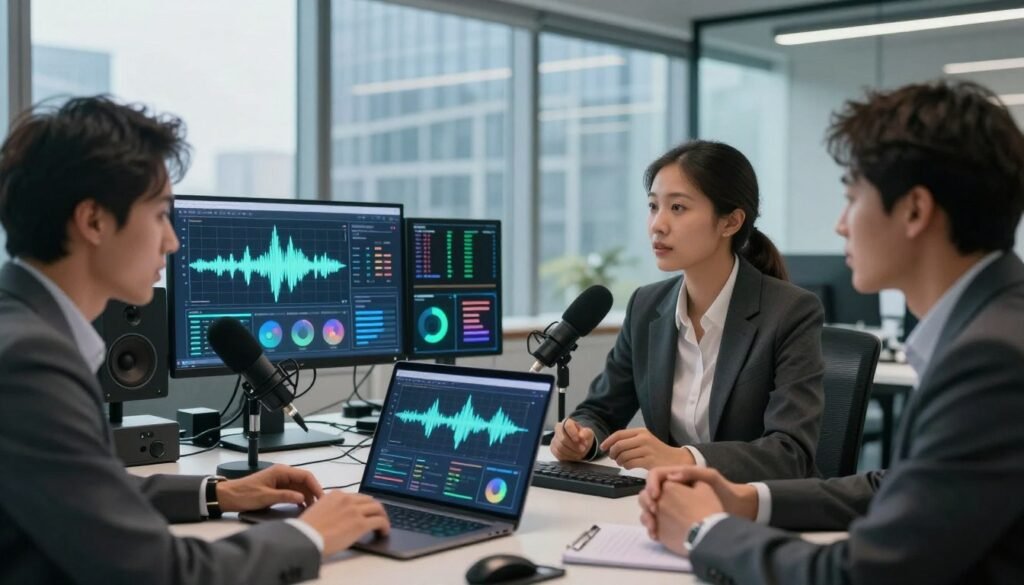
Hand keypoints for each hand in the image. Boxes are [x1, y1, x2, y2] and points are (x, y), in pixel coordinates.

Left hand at [217, 464, 323, 511]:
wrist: (228, 497)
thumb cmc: (245, 494)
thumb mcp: (265, 497)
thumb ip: (285, 496)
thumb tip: (302, 498)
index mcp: (281, 471)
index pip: (305, 476)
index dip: (316, 486)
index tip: (321, 498)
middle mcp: (283, 474)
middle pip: (304, 481)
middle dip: (313, 492)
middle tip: (320, 506)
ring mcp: (281, 481)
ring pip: (300, 487)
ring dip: (307, 496)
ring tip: (313, 508)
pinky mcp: (278, 488)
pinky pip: (293, 492)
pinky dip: (299, 499)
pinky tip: (302, 507)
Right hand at [300, 492, 390, 556]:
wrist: (306, 538)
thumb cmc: (307, 530)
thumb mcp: (318, 511)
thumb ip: (332, 509)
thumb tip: (340, 517)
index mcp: (336, 495)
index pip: (357, 497)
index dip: (364, 505)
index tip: (367, 510)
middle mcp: (347, 499)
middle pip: (370, 500)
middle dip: (376, 509)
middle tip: (378, 517)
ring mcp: (355, 510)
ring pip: (378, 508)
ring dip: (383, 516)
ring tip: (383, 525)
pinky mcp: (360, 523)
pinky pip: (380, 521)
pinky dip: (385, 526)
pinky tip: (383, 532)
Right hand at [550, 418, 594, 460]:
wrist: (580, 443)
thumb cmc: (583, 436)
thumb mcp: (588, 433)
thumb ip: (586, 433)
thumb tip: (581, 435)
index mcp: (567, 422)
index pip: (567, 426)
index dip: (573, 433)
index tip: (579, 440)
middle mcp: (558, 429)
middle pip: (563, 439)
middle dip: (574, 446)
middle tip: (583, 449)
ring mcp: (555, 439)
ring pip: (560, 448)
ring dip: (572, 452)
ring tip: (580, 453)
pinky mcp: (553, 448)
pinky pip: (558, 454)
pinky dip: (568, 456)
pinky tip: (574, 455)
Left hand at [599, 428, 694, 469]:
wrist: (676, 460)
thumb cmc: (658, 451)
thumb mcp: (645, 440)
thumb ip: (630, 440)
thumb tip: (611, 445)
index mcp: (641, 431)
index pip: (619, 434)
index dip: (608, 441)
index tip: (603, 447)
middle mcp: (643, 438)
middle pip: (619, 445)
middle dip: (612, 453)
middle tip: (613, 458)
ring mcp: (646, 449)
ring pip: (623, 455)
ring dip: (619, 461)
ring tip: (622, 463)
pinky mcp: (648, 461)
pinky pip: (630, 463)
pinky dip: (626, 466)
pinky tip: (629, 466)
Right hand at [643, 466, 757, 519]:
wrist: (736, 511)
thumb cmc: (725, 492)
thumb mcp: (711, 478)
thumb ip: (692, 472)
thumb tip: (671, 476)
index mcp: (677, 477)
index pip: (655, 476)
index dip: (651, 484)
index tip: (656, 497)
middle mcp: (671, 491)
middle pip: (648, 493)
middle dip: (646, 502)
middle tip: (654, 513)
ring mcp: (671, 507)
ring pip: (649, 509)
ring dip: (646, 517)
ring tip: (653, 528)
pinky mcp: (671, 522)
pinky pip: (656, 523)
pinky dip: (652, 529)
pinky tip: (656, 535)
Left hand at [643, 482, 723, 556]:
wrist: (707, 536)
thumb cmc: (707, 510)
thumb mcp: (705, 488)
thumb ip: (692, 480)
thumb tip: (683, 481)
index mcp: (669, 487)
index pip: (662, 482)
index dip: (668, 487)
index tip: (677, 492)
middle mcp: (658, 502)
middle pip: (646, 497)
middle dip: (651, 499)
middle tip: (663, 504)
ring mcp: (657, 519)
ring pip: (645, 516)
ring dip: (650, 516)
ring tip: (660, 520)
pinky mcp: (659, 535)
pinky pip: (652, 531)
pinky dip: (655, 530)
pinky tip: (662, 533)